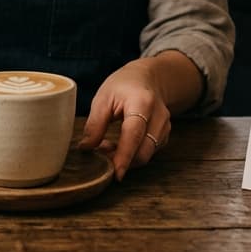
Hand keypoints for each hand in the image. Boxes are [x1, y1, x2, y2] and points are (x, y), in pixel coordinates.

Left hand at [77, 58, 172, 180]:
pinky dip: (133, 154)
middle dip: (122, 160)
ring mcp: (164, 127)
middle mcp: (159, 116)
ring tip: (107, 145)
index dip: (124, 156)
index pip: (133, 134)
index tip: (115, 173)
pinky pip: (149, 152)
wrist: (148, 78)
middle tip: (100, 154)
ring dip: (126, 158)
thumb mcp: (103, 98)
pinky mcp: (164, 136)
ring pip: (146, 155)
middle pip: (143, 151)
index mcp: (142, 102)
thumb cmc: (123, 85)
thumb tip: (86, 148)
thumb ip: (95, 124)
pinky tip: (120, 144)